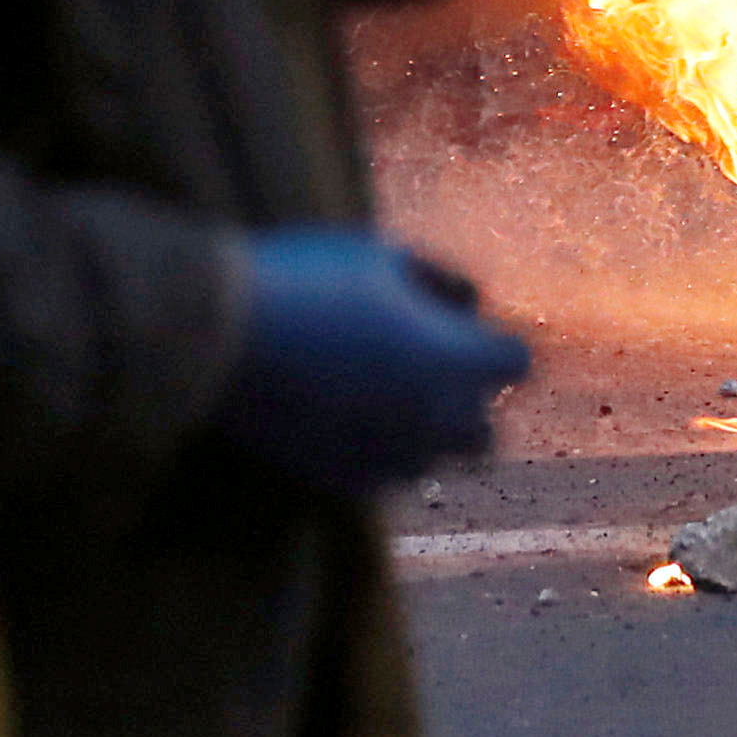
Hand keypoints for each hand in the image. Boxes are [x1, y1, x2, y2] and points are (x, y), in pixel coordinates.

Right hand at [209, 227, 531, 496]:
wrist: (220, 335)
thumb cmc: (307, 279)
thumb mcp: (381, 255)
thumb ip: (438, 280)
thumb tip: (467, 302)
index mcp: (454, 359)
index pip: (515, 364)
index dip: (493, 343)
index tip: (467, 330)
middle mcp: (433, 419)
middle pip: (484, 432)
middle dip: (467, 405)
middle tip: (427, 370)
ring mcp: (387, 457)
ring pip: (431, 461)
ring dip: (421, 434)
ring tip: (378, 394)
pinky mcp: (340, 480)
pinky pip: (381, 479)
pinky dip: (375, 455)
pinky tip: (343, 419)